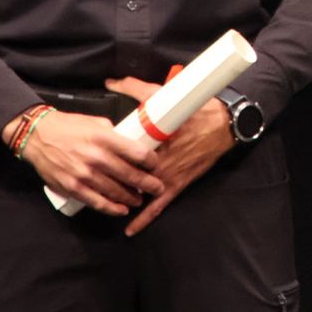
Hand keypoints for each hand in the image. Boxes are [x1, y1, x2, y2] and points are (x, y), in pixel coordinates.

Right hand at [3, 108, 163, 216]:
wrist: (38, 136)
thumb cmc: (69, 127)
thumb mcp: (97, 122)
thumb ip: (114, 134)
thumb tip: (132, 143)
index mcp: (104, 138)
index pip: (137, 153)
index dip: (151, 162)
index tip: (156, 165)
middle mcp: (96, 157)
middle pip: (130, 175)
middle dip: (148, 184)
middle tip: (157, 187)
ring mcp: (84, 175)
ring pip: (116, 192)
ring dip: (132, 198)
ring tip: (140, 199)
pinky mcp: (73, 188)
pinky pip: (97, 202)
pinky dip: (112, 209)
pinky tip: (122, 210)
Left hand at [104, 76, 236, 236]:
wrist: (223, 124)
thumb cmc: (195, 110)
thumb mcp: (163, 94)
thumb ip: (135, 88)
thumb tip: (112, 82)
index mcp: (152, 140)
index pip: (122, 153)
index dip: (104, 158)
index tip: (89, 158)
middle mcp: (158, 162)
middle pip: (128, 175)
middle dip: (109, 181)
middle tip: (91, 184)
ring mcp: (167, 176)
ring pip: (139, 193)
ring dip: (123, 200)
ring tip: (103, 206)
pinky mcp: (178, 185)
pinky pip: (158, 206)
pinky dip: (144, 218)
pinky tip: (130, 229)